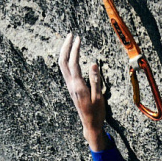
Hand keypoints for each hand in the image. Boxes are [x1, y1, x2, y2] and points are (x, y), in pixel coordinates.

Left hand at [58, 33, 106, 150]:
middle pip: (63, 61)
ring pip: (62, 66)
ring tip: (70, 41)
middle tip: (71, 35)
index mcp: (78, 86)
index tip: (78, 38)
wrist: (90, 125)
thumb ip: (95, 80)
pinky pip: (65, 71)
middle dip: (66, 46)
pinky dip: (66, 60)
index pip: (73, 63)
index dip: (75, 49)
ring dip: (64, 52)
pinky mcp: (71, 88)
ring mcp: (69, 87)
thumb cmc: (96, 113)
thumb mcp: (99, 97)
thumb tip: (93, 64)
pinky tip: (70, 56)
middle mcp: (71, 85)